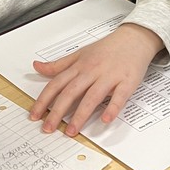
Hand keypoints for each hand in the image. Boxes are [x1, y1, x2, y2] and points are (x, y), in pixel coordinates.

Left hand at [29, 24, 163, 136]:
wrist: (134, 38)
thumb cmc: (107, 48)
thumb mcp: (80, 54)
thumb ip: (59, 64)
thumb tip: (37, 67)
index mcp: (79, 66)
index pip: (56, 84)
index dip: (44, 100)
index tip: (35, 115)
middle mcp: (92, 71)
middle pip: (71, 92)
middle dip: (57, 112)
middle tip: (48, 128)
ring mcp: (110, 76)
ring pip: (92, 96)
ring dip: (81, 115)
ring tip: (71, 131)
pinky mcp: (127, 81)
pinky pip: (119, 97)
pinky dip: (112, 108)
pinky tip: (106, 119)